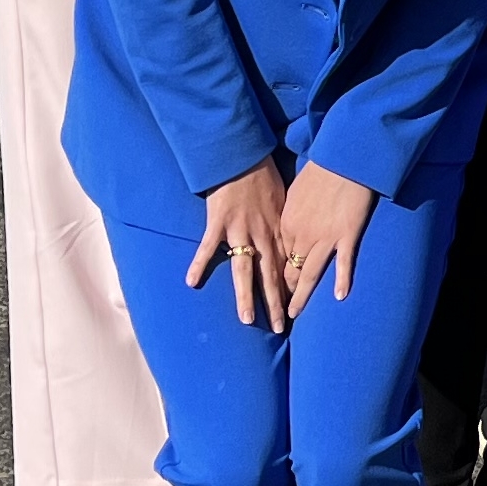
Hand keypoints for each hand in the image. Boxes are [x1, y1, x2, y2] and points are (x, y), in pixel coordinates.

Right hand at [188, 162, 291, 330]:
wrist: (244, 157)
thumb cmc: (264, 178)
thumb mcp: (283, 203)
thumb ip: (283, 227)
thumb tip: (290, 247)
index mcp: (277, 232)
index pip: (286, 268)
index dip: (290, 290)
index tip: (294, 311)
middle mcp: (261, 235)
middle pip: (270, 276)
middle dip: (275, 303)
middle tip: (281, 328)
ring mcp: (239, 230)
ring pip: (244, 270)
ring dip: (246, 296)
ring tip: (248, 320)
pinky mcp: (219, 222)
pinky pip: (208, 247)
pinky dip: (200, 263)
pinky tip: (191, 282)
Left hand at [278, 163, 376, 315]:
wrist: (342, 158)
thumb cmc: (319, 171)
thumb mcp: (295, 192)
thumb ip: (290, 214)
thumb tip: (285, 225)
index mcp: (285, 224)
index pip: (275, 259)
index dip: (272, 278)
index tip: (268, 293)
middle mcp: (301, 235)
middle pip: (287, 271)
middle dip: (278, 295)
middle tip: (272, 315)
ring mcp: (324, 237)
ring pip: (308, 274)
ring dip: (299, 298)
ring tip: (292, 316)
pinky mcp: (346, 235)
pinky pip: (343, 263)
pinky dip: (342, 280)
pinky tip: (339, 296)